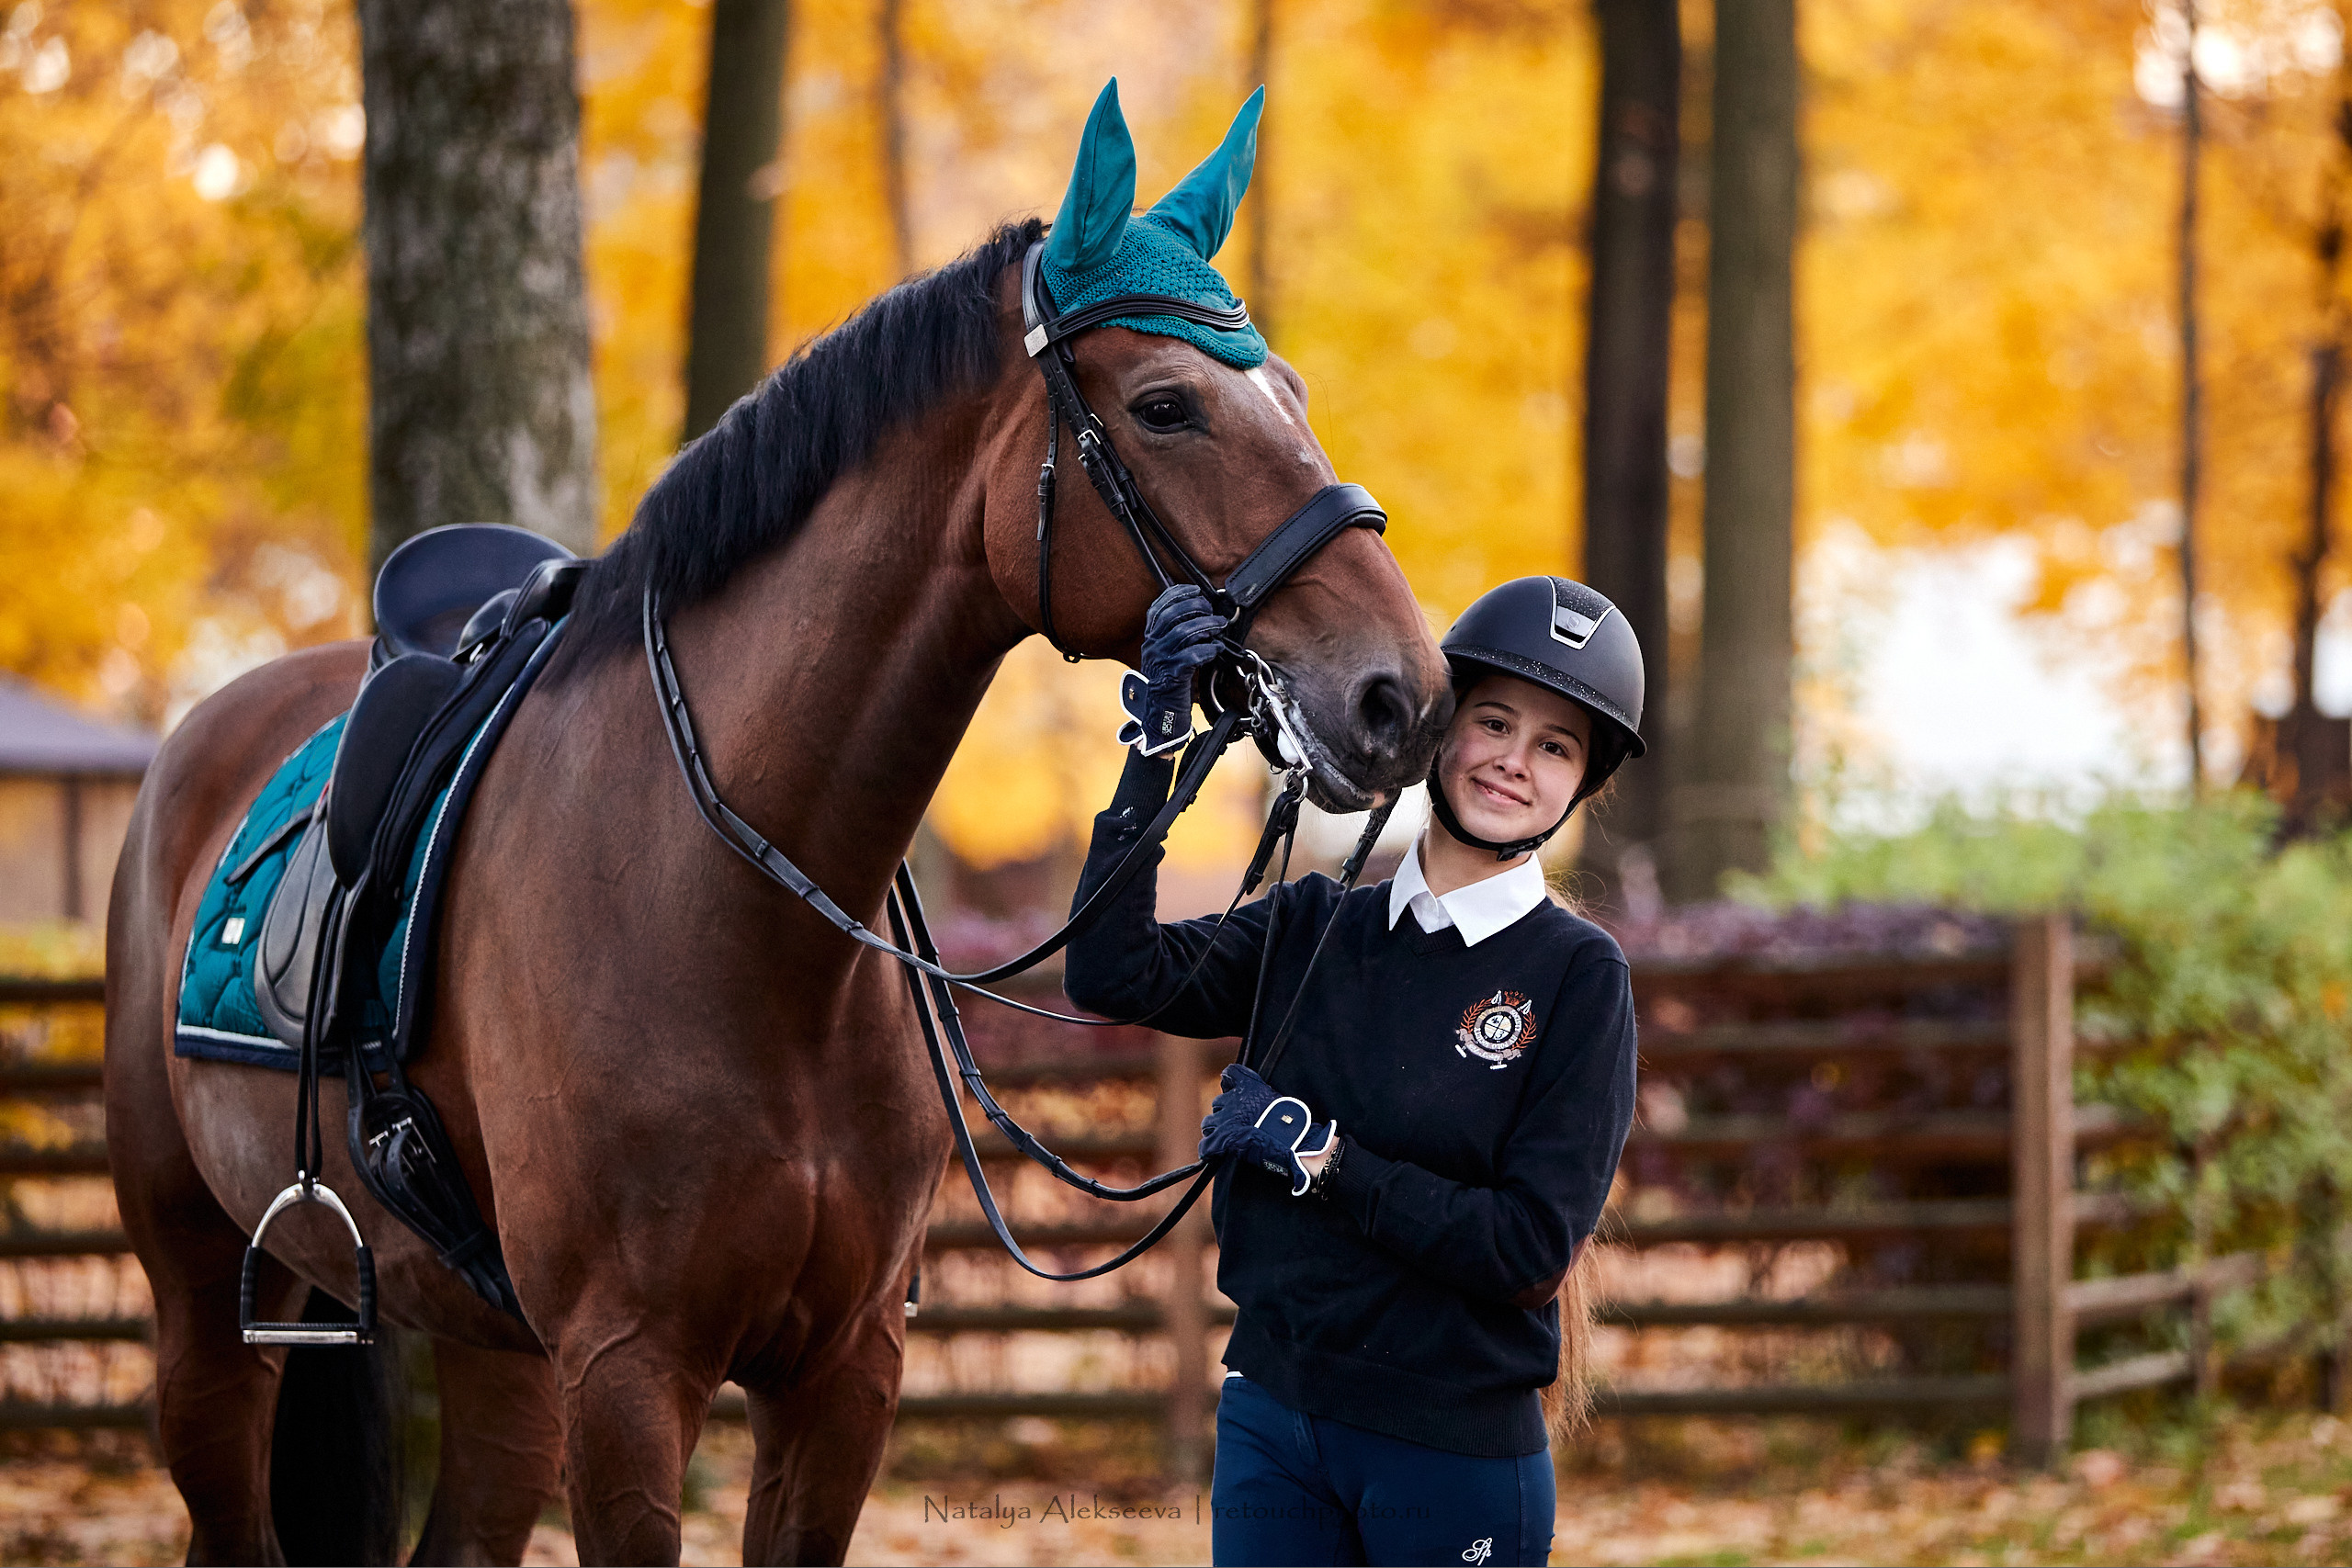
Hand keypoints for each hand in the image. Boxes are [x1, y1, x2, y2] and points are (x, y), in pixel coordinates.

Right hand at [1117, 585, 1226, 754]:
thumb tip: (1202, 613)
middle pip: (1172, 615)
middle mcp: (1152, 645)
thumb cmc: (1171, 680)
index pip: (1158, 606)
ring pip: (1183, 632)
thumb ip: (1178, 633)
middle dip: (1196, 607)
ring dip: (1206, 625)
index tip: (1195, 590)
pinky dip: (1208, 649)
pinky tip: (1217, 649)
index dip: (1177, 594)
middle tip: (1212, 610)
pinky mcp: (1172, 675)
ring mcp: (1160, 660)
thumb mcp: (1169, 652)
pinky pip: (1192, 655)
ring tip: (1220, 626)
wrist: (1161, 712)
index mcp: (1151, 636)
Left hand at [1199, 1064, 1336, 1197]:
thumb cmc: (1293, 1122)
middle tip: (1235, 1124)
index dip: (1229, 1083)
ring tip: (1223, 1139)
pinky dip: (1208, 1151)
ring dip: (1215, 1130)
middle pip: (1218, 1103)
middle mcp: (1234, 1100)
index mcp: (1249, 1088)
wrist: (1293, 1140)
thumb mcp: (1281, 1100)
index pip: (1231, 1073)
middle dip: (1224, 1113)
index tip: (1230, 1089)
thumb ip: (1267, 1097)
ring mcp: (1227, 1120)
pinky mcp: (1224, 1140)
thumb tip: (1267, 1107)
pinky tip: (1212, 1155)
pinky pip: (1206, 1146)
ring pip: (1208, 1123)